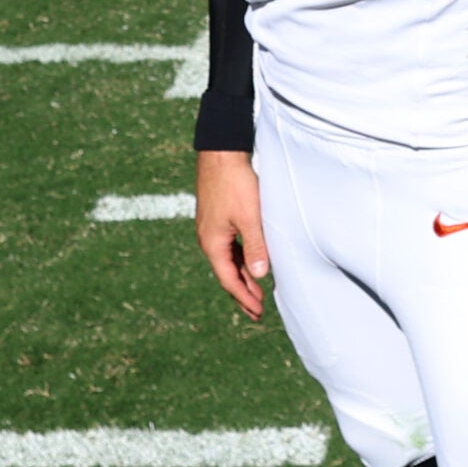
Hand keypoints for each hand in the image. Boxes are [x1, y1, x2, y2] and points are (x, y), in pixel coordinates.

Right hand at [195, 149, 269, 320]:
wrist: (221, 154)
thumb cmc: (235, 185)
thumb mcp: (250, 218)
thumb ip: (255, 247)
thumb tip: (259, 276)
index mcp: (212, 243)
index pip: (229, 279)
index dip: (244, 297)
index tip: (257, 312)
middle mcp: (208, 239)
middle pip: (227, 273)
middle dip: (243, 292)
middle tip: (257, 311)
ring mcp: (212, 229)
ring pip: (229, 260)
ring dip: (243, 276)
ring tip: (257, 292)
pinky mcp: (218, 218)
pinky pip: (230, 247)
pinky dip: (242, 259)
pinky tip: (252, 262)